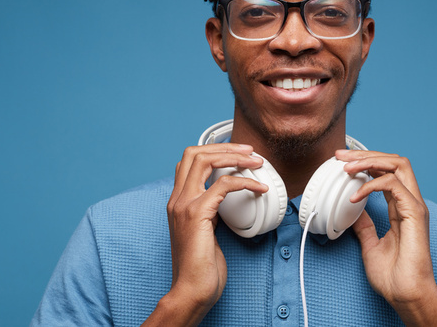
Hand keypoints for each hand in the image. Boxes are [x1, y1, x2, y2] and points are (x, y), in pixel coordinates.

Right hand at [143, 143, 266, 325]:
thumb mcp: (204, 229)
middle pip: (194, 153)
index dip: (213, 150)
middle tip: (249, 151)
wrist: (192, 289)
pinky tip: (259, 188)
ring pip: (205, 160)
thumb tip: (224, 196)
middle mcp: (177, 199)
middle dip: (224, 146)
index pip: (187, 161)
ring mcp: (184, 205)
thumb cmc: (201, 266)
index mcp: (177, 201)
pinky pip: (223, 185)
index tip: (237, 152)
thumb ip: (208, 210)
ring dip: (234, 157)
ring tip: (256, 161)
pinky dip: (245, 181)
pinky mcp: (197, 214)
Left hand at [336, 149, 436, 326]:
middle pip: (393, 161)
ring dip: (370, 161)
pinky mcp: (414, 212)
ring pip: (398, 165)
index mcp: (402, 207)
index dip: (365, 162)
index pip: (386, 172)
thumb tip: (352, 213)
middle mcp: (410, 202)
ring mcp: (414, 205)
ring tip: (347, 168)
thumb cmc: (394, 276)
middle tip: (341, 156)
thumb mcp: (371, 244)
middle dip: (366, 154)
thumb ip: (364, 225)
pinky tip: (355, 196)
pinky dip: (371, 185)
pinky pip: (394, 185)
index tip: (341, 162)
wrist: (406, 294)